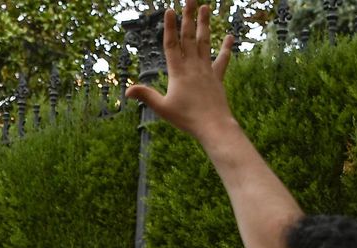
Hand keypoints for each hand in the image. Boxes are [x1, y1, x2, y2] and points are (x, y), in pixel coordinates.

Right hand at [124, 2, 235, 141]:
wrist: (213, 125)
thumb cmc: (186, 118)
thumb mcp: (162, 108)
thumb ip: (146, 96)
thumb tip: (127, 91)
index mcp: (178, 72)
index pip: (172, 45)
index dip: (170, 27)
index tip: (170, 10)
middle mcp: (193, 66)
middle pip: (189, 37)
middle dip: (188, 17)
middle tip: (190, 0)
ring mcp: (206, 70)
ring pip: (204, 43)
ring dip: (204, 24)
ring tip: (205, 7)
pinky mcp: (217, 77)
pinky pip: (222, 60)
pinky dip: (226, 48)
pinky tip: (229, 36)